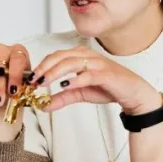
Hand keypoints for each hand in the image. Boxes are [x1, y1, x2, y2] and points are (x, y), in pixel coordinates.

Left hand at [29, 46, 160, 114]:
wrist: (132, 94)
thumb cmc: (108, 88)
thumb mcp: (80, 93)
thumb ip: (62, 98)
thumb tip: (44, 106)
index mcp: (80, 56)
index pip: (55, 56)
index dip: (41, 66)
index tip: (30, 79)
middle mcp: (88, 55)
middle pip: (60, 57)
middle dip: (44, 68)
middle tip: (33, 80)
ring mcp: (98, 63)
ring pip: (71, 62)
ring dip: (55, 72)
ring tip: (43, 83)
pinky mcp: (107, 74)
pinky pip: (88, 75)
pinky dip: (75, 80)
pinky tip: (64, 86)